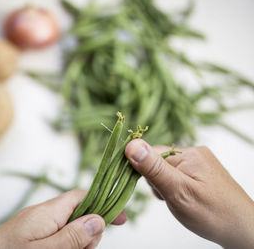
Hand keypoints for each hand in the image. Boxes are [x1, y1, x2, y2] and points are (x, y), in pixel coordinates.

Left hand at [0, 189, 126, 248]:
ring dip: (77, 243)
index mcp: (50, 211)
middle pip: (80, 215)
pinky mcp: (34, 233)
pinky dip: (65, 244)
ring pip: (70, 228)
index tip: (121, 219)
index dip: (103, 204)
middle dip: (89, 234)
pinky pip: (58, 235)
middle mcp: (46, 214)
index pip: (83, 197)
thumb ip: (71, 236)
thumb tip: (98, 221)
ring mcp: (39, 224)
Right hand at [125, 139, 253, 248]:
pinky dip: (173, 187)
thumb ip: (153, 169)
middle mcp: (193, 153)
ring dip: (164, 185)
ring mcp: (198, 162)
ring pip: (164, 169)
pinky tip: (183, 198)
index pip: (150, 153)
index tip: (153, 188)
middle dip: (156, 181)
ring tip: (178, 201)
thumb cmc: (213, 214)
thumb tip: (131, 145)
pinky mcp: (200, 172)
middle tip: (169, 198)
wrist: (242, 230)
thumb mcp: (178, 192)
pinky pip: (175, 174)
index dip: (143, 171)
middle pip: (156, 160)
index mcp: (188, 154)